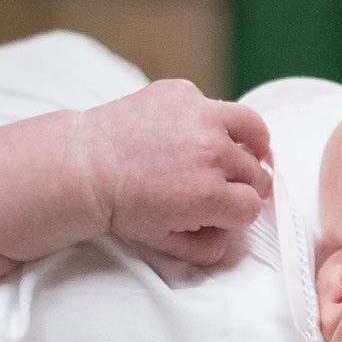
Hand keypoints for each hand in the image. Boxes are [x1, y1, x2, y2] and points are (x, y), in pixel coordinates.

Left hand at [80, 79, 273, 264]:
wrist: (85, 166)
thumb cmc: (122, 205)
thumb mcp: (164, 241)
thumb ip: (206, 248)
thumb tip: (230, 238)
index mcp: (209, 195)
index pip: (252, 207)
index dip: (239, 213)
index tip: (227, 211)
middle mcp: (211, 153)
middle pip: (256, 173)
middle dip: (244, 185)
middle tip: (227, 187)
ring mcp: (200, 116)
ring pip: (253, 129)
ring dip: (251, 145)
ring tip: (244, 151)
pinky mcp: (184, 93)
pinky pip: (214, 106)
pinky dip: (210, 120)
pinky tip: (193, 132)